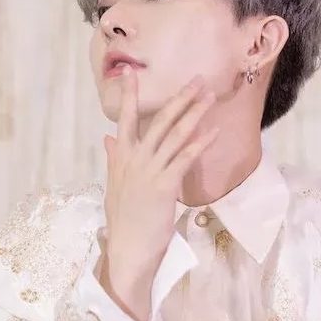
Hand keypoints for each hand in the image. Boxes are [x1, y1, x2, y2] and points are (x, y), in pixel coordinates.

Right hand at [100, 66, 218, 320]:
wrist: (127, 248)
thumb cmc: (124, 220)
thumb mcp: (115, 185)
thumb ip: (114, 158)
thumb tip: (108, 138)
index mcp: (121, 158)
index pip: (126, 120)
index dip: (131, 95)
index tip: (132, 72)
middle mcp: (134, 159)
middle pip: (159, 121)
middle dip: (179, 97)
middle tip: (197, 79)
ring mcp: (149, 171)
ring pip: (175, 134)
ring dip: (194, 113)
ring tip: (209, 96)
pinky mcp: (164, 185)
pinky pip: (185, 158)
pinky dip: (200, 143)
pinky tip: (213, 131)